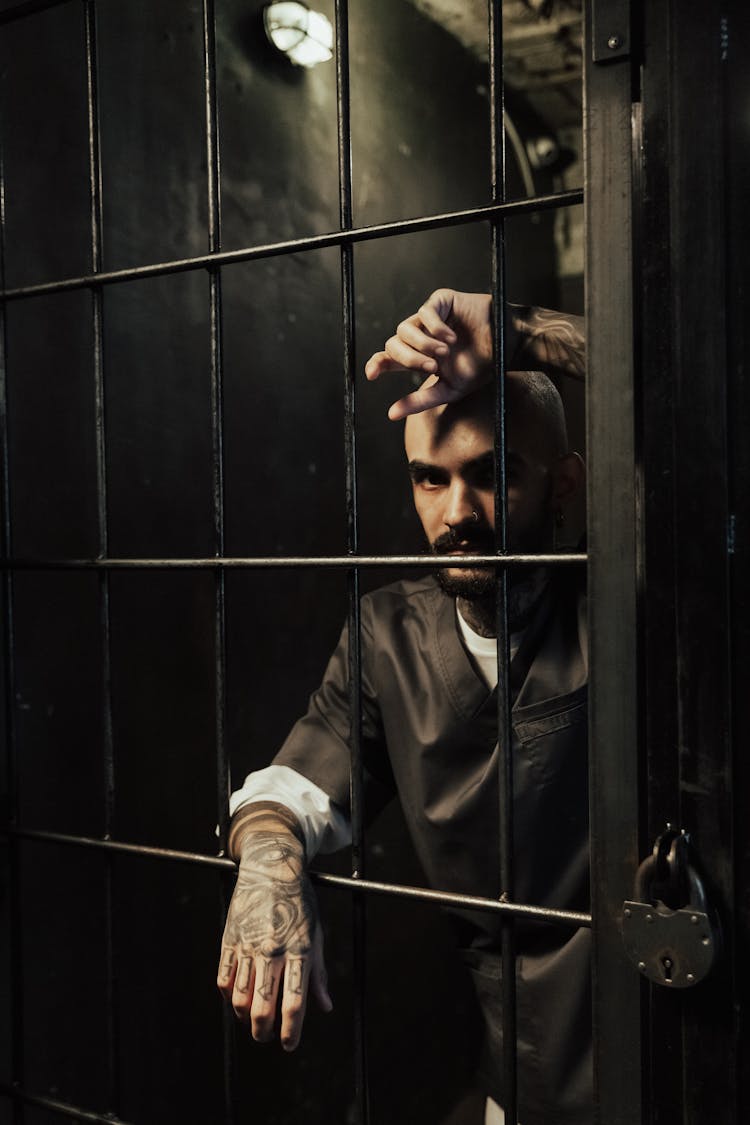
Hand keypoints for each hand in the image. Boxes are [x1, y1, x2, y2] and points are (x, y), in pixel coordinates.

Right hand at [217, 830, 331, 1050]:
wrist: (272, 868)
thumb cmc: (299, 903)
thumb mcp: (316, 934)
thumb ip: (318, 974)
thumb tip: (325, 1006)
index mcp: (299, 951)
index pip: (294, 1004)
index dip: (290, 1032)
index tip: (288, 1045)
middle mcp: (272, 951)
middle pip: (263, 1009)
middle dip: (264, 1033)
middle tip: (267, 1036)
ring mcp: (248, 946)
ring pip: (239, 999)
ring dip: (244, 1017)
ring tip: (252, 1019)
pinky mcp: (229, 940)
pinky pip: (223, 979)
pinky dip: (228, 996)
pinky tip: (236, 998)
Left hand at [364, 289, 495, 419]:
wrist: (505, 347)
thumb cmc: (479, 368)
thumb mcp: (448, 389)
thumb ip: (420, 401)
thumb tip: (391, 414)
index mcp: (418, 357)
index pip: (388, 359)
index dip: (376, 364)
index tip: (371, 375)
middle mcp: (419, 336)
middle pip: (393, 344)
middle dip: (408, 359)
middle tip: (431, 367)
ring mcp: (428, 318)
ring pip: (404, 328)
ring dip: (422, 344)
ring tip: (444, 353)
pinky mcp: (440, 301)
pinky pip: (424, 312)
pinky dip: (434, 327)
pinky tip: (450, 338)